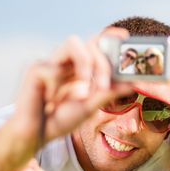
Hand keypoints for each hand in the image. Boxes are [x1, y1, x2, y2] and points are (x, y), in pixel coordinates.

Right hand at [10, 27, 131, 148]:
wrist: (37, 135)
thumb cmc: (62, 119)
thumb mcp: (91, 105)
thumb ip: (109, 93)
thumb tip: (133, 83)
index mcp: (81, 67)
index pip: (96, 43)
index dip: (109, 35)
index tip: (124, 35)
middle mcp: (67, 60)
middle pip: (90, 43)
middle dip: (102, 64)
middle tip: (103, 88)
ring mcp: (52, 62)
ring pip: (73, 44)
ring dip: (84, 65)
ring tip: (83, 92)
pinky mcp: (36, 69)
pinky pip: (53, 68)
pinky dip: (57, 88)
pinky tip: (51, 101)